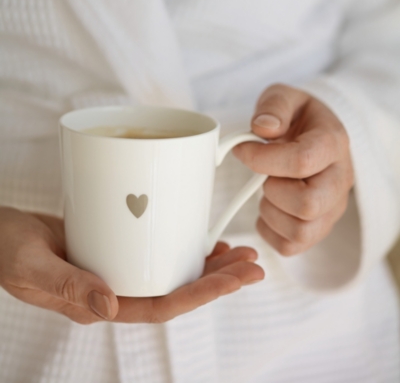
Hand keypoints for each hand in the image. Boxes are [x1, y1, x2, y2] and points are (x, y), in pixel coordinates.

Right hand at [0, 207, 263, 323]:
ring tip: (241, 253)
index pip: (161, 305)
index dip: (202, 294)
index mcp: (100, 303)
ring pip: (174, 273)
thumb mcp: (31, 267)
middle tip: (253, 264)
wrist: (1, 235)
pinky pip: (159, 255)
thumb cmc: (9, 251)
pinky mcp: (120, 251)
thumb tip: (111, 307)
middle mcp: (117, 290)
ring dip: (210, 265)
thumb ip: (68, 288)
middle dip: (220, 279)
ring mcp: (120, 270)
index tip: (236, 279)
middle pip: (178, 290)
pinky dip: (185, 249)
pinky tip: (205, 244)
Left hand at [233, 84, 353, 255]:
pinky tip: (269, 207)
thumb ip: (274, 106)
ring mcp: (331, 209)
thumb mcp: (285, 98)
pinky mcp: (318, 228)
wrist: (314, 137)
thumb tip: (262, 128)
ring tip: (268, 191)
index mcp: (332, 144)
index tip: (241, 150)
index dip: (262, 159)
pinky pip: (290, 246)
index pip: (302, 161)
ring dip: (270, 212)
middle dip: (272, 191)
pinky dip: (270, 230)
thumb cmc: (297, 119)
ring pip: (300, 231)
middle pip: (308, 204)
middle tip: (264, 176)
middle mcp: (339, 181)